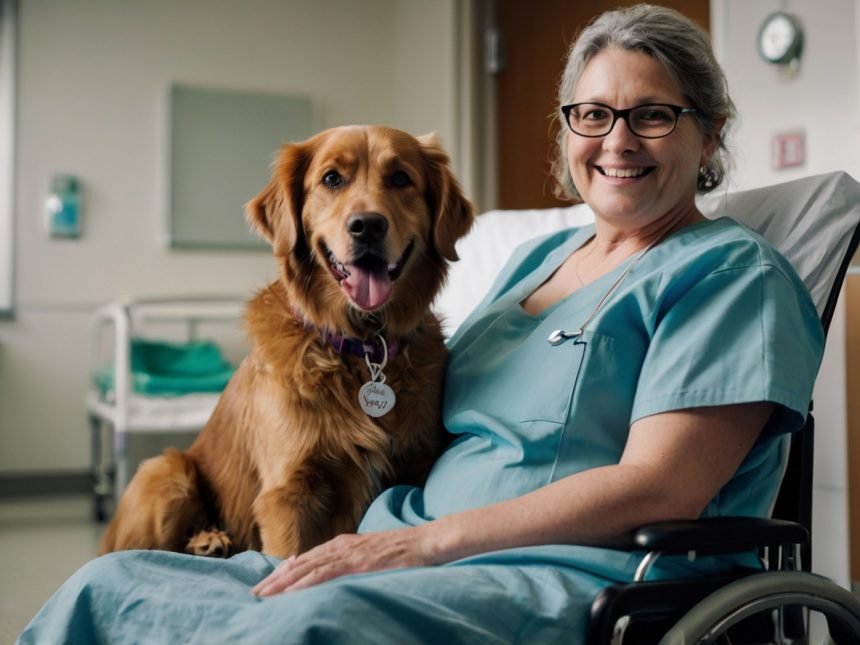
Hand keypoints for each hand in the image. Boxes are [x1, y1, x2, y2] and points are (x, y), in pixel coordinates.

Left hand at [251, 528, 433, 596]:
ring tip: (264, 595)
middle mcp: (341, 546)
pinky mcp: (358, 562)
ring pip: (308, 568)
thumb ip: (350, 561)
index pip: (307, 559)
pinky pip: (326, 573)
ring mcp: (349, 553)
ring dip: (284, 582)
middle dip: (276, 579)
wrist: (426, 542)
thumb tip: (329, 573)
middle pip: (301, 563)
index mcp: (343, 544)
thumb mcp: (371, 554)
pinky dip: (306, 582)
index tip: (267, 584)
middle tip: (255, 593)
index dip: (285, 572)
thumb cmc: (403, 551)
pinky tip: (292, 591)